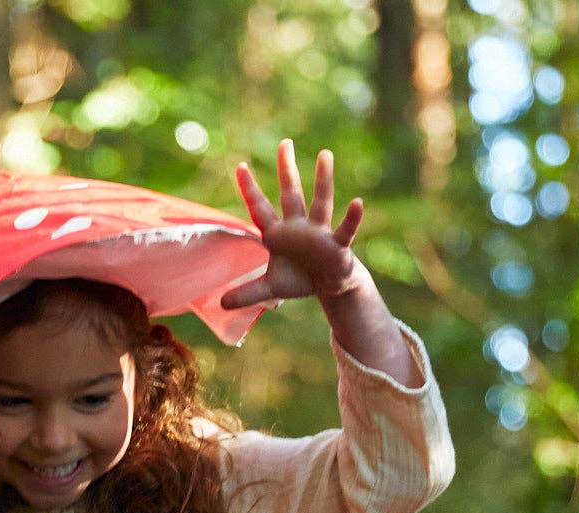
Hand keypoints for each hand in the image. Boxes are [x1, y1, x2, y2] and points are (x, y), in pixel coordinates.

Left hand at [221, 141, 366, 308]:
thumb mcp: (269, 290)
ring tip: (325, 154)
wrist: (328, 286)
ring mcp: (318, 234)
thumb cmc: (298, 280)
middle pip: (290, 194)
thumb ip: (246, 294)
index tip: (240, 166)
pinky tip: (357, 203)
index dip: (250, 190)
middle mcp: (298, 228)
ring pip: (320, 202)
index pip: (260, 209)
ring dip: (323, 180)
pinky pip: (344, 230)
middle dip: (287, 170)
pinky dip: (352, 218)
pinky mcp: (337, 246)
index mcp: (278, 235)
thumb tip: (221, 304)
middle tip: (285, 143)